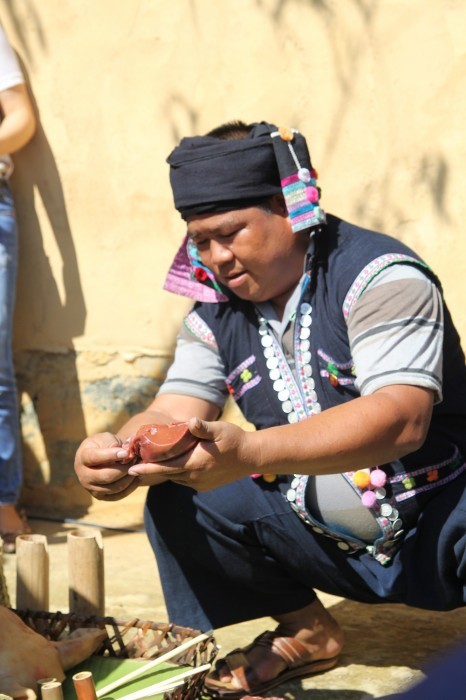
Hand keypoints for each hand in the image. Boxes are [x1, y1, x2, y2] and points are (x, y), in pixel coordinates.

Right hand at [74, 432, 141, 500]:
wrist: (100, 456)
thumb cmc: (103, 444)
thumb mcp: (106, 438)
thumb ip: (112, 444)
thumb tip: (124, 454)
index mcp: (82, 457)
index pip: (95, 457)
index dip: (111, 455)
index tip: (126, 452)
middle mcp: (83, 475)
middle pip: (107, 476)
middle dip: (125, 468)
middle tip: (135, 460)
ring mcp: (90, 488)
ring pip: (115, 487)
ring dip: (130, 477)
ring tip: (138, 467)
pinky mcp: (100, 496)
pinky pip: (118, 495)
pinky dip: (130, 487)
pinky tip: (137, 477)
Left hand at [127, 417, 257, 490]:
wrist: (250, 457)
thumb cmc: (233, 439)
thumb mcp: (219, 429)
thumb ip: (203, 428)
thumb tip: (192, 421)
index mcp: (195, 463)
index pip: (165, 467)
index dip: (147, 468)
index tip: (131, 468)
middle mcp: (194, 476)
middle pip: (166, 474)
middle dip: (150, 470)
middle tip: (134, 465)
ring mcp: (199, 484)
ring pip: (175, 477)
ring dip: (165, 471)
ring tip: (152, 462)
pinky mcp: (204, 486)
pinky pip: (185, 481)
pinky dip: (178, 473)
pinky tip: (175, 464)